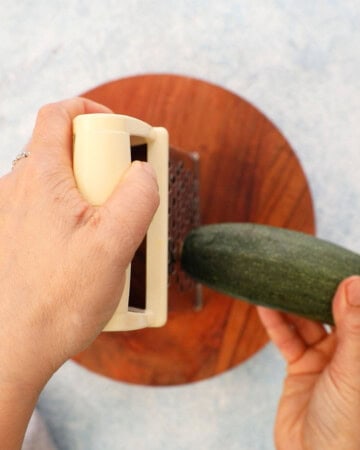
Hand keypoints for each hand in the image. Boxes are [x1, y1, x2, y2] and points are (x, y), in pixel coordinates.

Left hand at [0, 98, 158, 447]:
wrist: (16, 347)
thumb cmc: (58, 300)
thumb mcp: (115, 245)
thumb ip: (137, 198)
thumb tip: (143, 171)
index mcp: (40, 177)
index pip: (59, 114)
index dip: (93, 113)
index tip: (120, 134)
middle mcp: (18, 187)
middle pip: (63, 147)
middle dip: (100, 162)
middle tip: (121, 195)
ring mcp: (14, 212)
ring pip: (58, 180)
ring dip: (89, 192)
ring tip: (108, 230)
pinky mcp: (16, 234)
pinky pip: (49, 207)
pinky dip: (75, 214)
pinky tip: (87, 248)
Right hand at [258, 276, 359, 449]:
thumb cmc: (349, 428)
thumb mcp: (352, 372)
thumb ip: (355, 328)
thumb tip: (355, 282)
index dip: (350, 287)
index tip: (333, 261)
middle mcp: (351, 353)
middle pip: (332, 311)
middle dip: (316, 291)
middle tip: (299, 266)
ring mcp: (326, 360)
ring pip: (307, 322)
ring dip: (291, 303)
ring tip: (277, 280)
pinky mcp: (301, 369)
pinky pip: (287, 339)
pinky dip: (275, 322)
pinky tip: (265, 305)